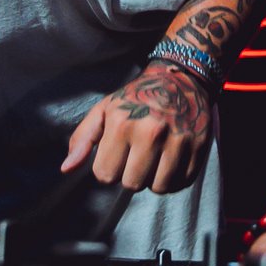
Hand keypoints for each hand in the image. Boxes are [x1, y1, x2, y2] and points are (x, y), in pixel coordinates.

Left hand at [62, 62, 211, 193]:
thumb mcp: (105, 110)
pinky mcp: (199, 146)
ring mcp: (178, 140)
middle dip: (131, 174)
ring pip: (159, 187)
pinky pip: (182, 183)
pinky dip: (175, 179)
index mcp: (123, 124)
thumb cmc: (136, 97)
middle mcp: (151, 133)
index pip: (105, 175)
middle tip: (137, 155)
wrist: (179, 77)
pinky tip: (171, 161)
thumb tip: (66, 169)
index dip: (108, 167)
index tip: (117, 153)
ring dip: (153, 179)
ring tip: (154, 159)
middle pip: (132, 184)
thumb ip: (83, 139)